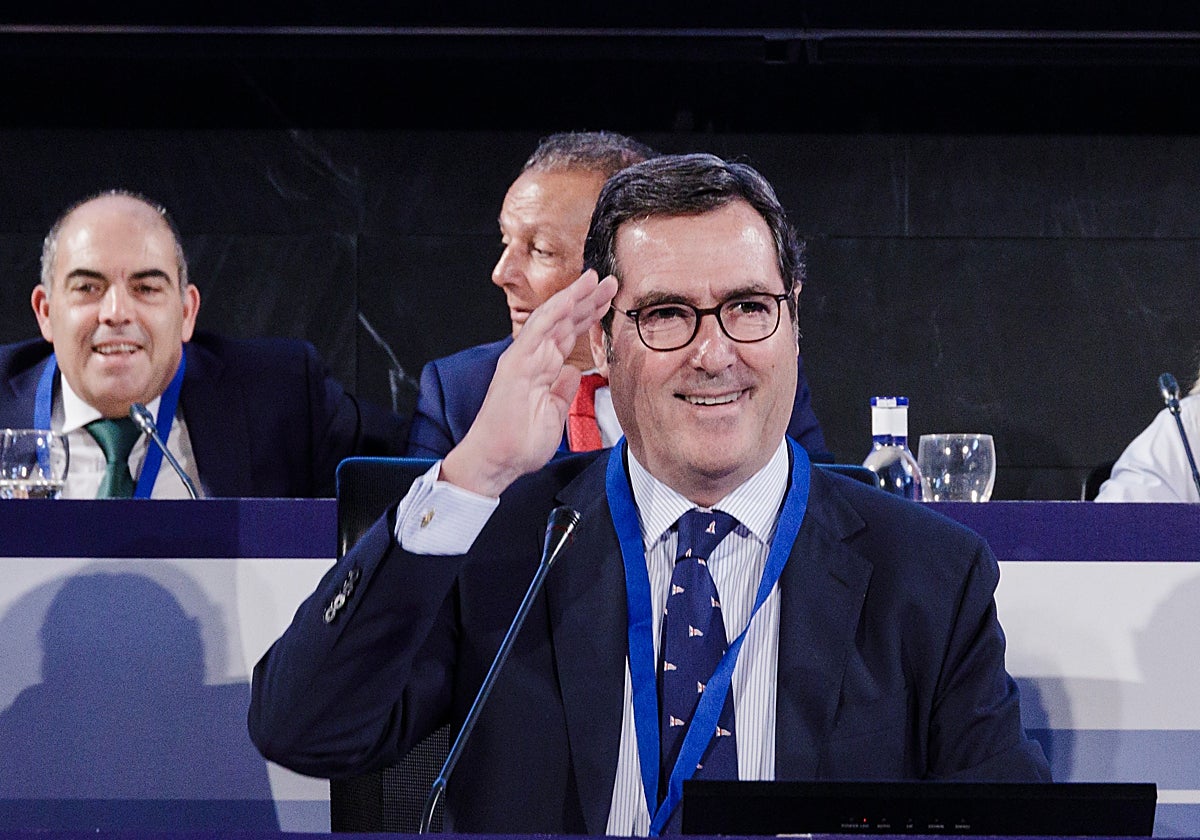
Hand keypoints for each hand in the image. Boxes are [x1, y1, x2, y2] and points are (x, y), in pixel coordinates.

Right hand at [441, 270, 617, 496]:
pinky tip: (571, 298)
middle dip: (588, 300)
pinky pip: (537, 331)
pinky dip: (554, 312)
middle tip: (609, 281)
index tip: (607, 300)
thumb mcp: (554, 412)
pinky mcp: (516, 364)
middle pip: (564, 321)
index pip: (568, 334)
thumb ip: (562, 389)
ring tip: (595, 280)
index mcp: (542, 368)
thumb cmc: (519, 443)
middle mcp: (532, 358)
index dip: (588, 315)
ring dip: (575, 298)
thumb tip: (573, 373)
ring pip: (552, 319)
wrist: (497, 461)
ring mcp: (523, 358)